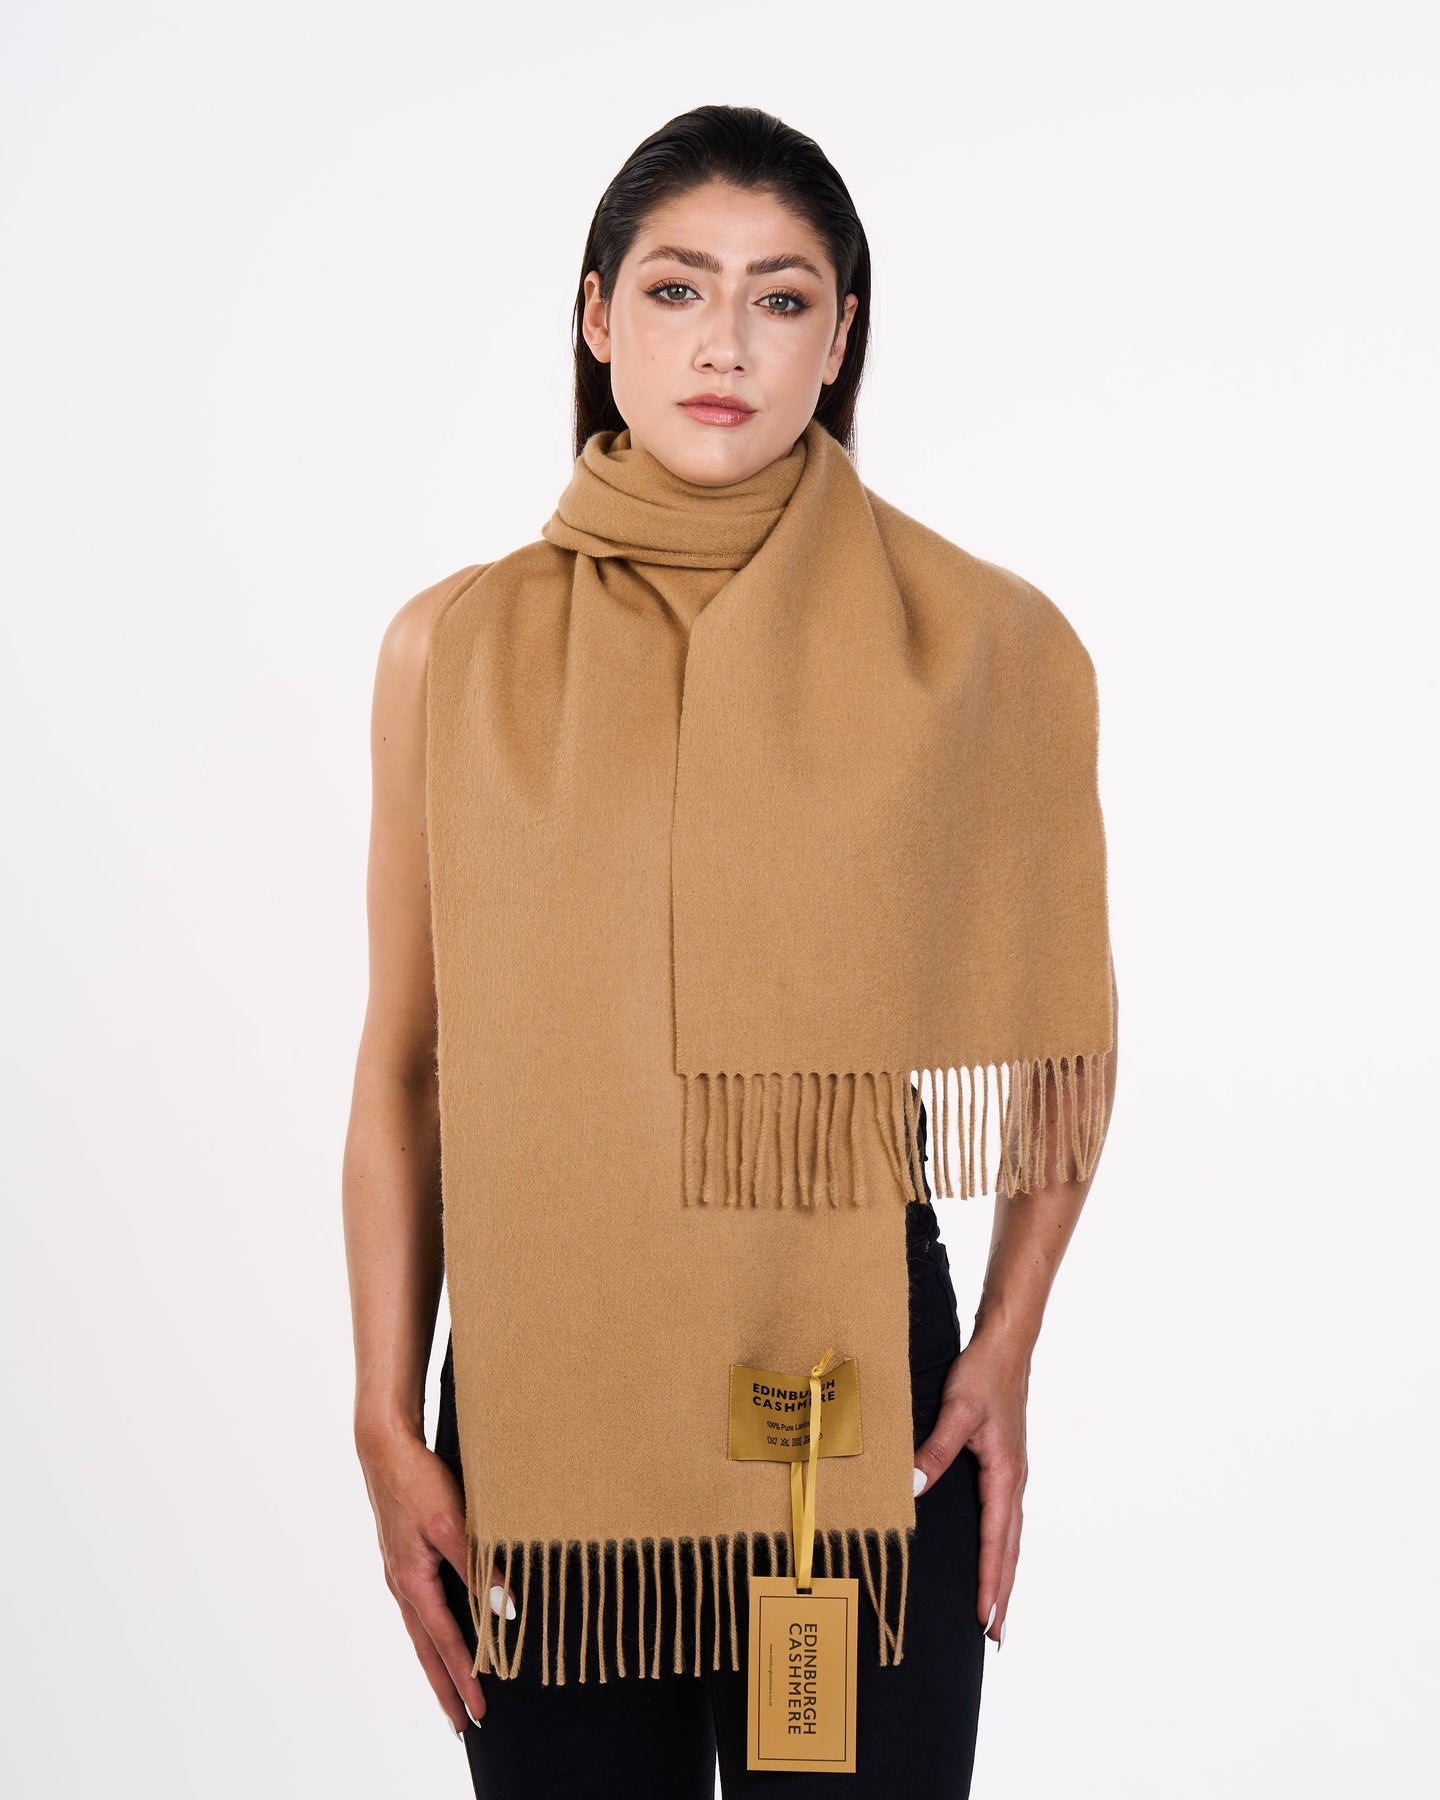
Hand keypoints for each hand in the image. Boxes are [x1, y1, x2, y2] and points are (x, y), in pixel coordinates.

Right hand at [356, 1426, 515, 1731]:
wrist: (385, 1447)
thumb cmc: (418, 1481)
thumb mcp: (453, 1522)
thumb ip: (479, 1567)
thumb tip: (506, 1609)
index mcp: (412, 1582)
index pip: (446, 1642)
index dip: (465, 1676)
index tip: (480, 1711)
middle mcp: (403, 1584)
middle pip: (427, 1649)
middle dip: (445, 1687)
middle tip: (462, 1725)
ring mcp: (401, 1572)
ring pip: (422, 1631)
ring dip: (438, 1663)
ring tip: (452, 1691)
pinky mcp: (405, 1557)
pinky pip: (421, 1608)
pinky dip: (434, 1632)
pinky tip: (443, 1634)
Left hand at [911, 1329, 1030, 1646]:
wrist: (1006, 1347)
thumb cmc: (983, 1376)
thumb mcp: (956, 1411)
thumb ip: (936, 1451)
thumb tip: (914, 1487)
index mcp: (1005, 1474)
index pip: (996, 1540)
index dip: (989, 1581)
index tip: (984, 1617)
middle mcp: (1014, 1480)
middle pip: (1010, 1549)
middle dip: (1002, 1592)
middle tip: (996, 1635)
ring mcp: (1012, 1474)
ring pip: (1010, 1536)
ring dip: (1004, 1573)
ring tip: (997, 1608)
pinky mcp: (1005, 1465)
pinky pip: (1005, 1518)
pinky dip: (1002, 1546)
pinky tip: (993, 1554)